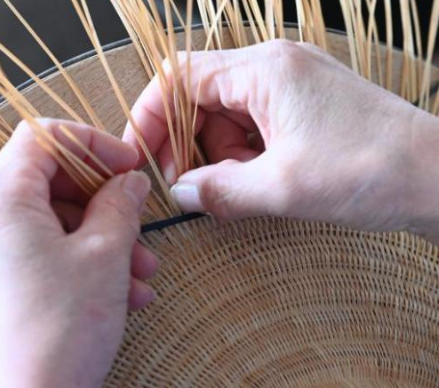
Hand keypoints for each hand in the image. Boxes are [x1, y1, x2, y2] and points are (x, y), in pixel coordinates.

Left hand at [0, 119, 156, 387]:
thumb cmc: (60, 332)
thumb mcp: (105, 256)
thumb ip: (119, 204)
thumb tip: (127, 183)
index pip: (40, 139)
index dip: (91, 144)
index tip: (129, 167)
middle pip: (45, 184)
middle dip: (102, 203)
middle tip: (140, 227)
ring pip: (47, 227)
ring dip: (99, 242)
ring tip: (142, 276)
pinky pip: (35, 259)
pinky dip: (76, 267)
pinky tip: (121, 297)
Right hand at [124, 39, 438, 243]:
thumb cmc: (373, 171)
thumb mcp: (282, 188)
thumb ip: (218, 191)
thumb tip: (180, 194)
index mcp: (265, 70)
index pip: (180, 78)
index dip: (152, 117)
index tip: (140, 156)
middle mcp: (276, 68)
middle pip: (200, 97)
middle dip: (187, 145)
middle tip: (187, 187)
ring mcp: (293, 86)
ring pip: (226, 116)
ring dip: (219, 157)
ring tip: (238, 191)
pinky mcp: (306, 109)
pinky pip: (254, 128)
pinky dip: (245, 158)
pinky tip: (258, 185)